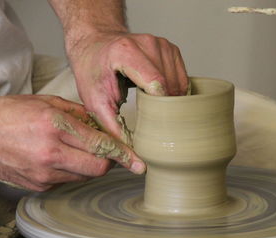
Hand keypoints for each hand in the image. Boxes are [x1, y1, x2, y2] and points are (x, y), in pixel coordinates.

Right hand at [0, 95, 142, 190]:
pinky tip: (60, 157)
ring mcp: (43, 173)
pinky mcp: (38, 185)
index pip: (100, 145)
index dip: (123, 154)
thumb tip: (105, 125)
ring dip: (89, 165)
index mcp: (54, 126)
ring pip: (84, 177)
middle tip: (107, 151)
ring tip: (75, 149)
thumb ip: (80, 114)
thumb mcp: (48, 102)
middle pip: (98, 168)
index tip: (137, 162)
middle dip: (109, 162)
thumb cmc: (10, 113)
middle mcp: (50, 153)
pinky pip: (67, 181)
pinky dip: (72, 171)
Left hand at [67, 32, 188, 163]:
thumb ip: (113, 129)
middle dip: (166, 109)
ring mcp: (162, 44)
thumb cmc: (92, 70)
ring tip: (153, 107)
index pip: (157, 84)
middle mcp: (148, 43)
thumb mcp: (95, 102)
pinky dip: (175, 91)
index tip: (157, 127)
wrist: (95, 43)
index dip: (160, 109)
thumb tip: (133, 157)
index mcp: (126, 51)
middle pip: (171, 85)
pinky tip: (159, 96)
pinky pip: (182, 77)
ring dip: (172, 101)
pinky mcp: (170, 48)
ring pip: (180, 83)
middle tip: (152, 122)